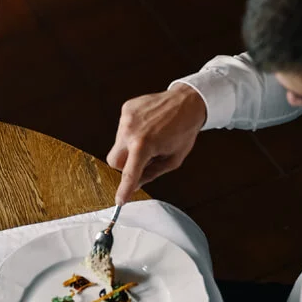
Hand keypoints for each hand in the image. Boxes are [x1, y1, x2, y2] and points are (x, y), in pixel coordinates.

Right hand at [106, 83, 207, 204]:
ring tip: (149, 137)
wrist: (187, 102)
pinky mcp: (126, 109)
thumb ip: (152, 174)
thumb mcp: (173, 159)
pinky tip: (146, 127)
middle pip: (114, 161)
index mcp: (144, 145)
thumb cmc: (184, 130)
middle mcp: (130, 131)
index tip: (120, 200)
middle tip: (142, 159)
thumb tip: (135, 184)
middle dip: (125, 165)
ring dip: (130, 146)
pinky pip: (122, 129)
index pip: (129, 173)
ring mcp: (126, 119)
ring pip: (117, 144)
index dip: (124, 189)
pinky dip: (131, 133)